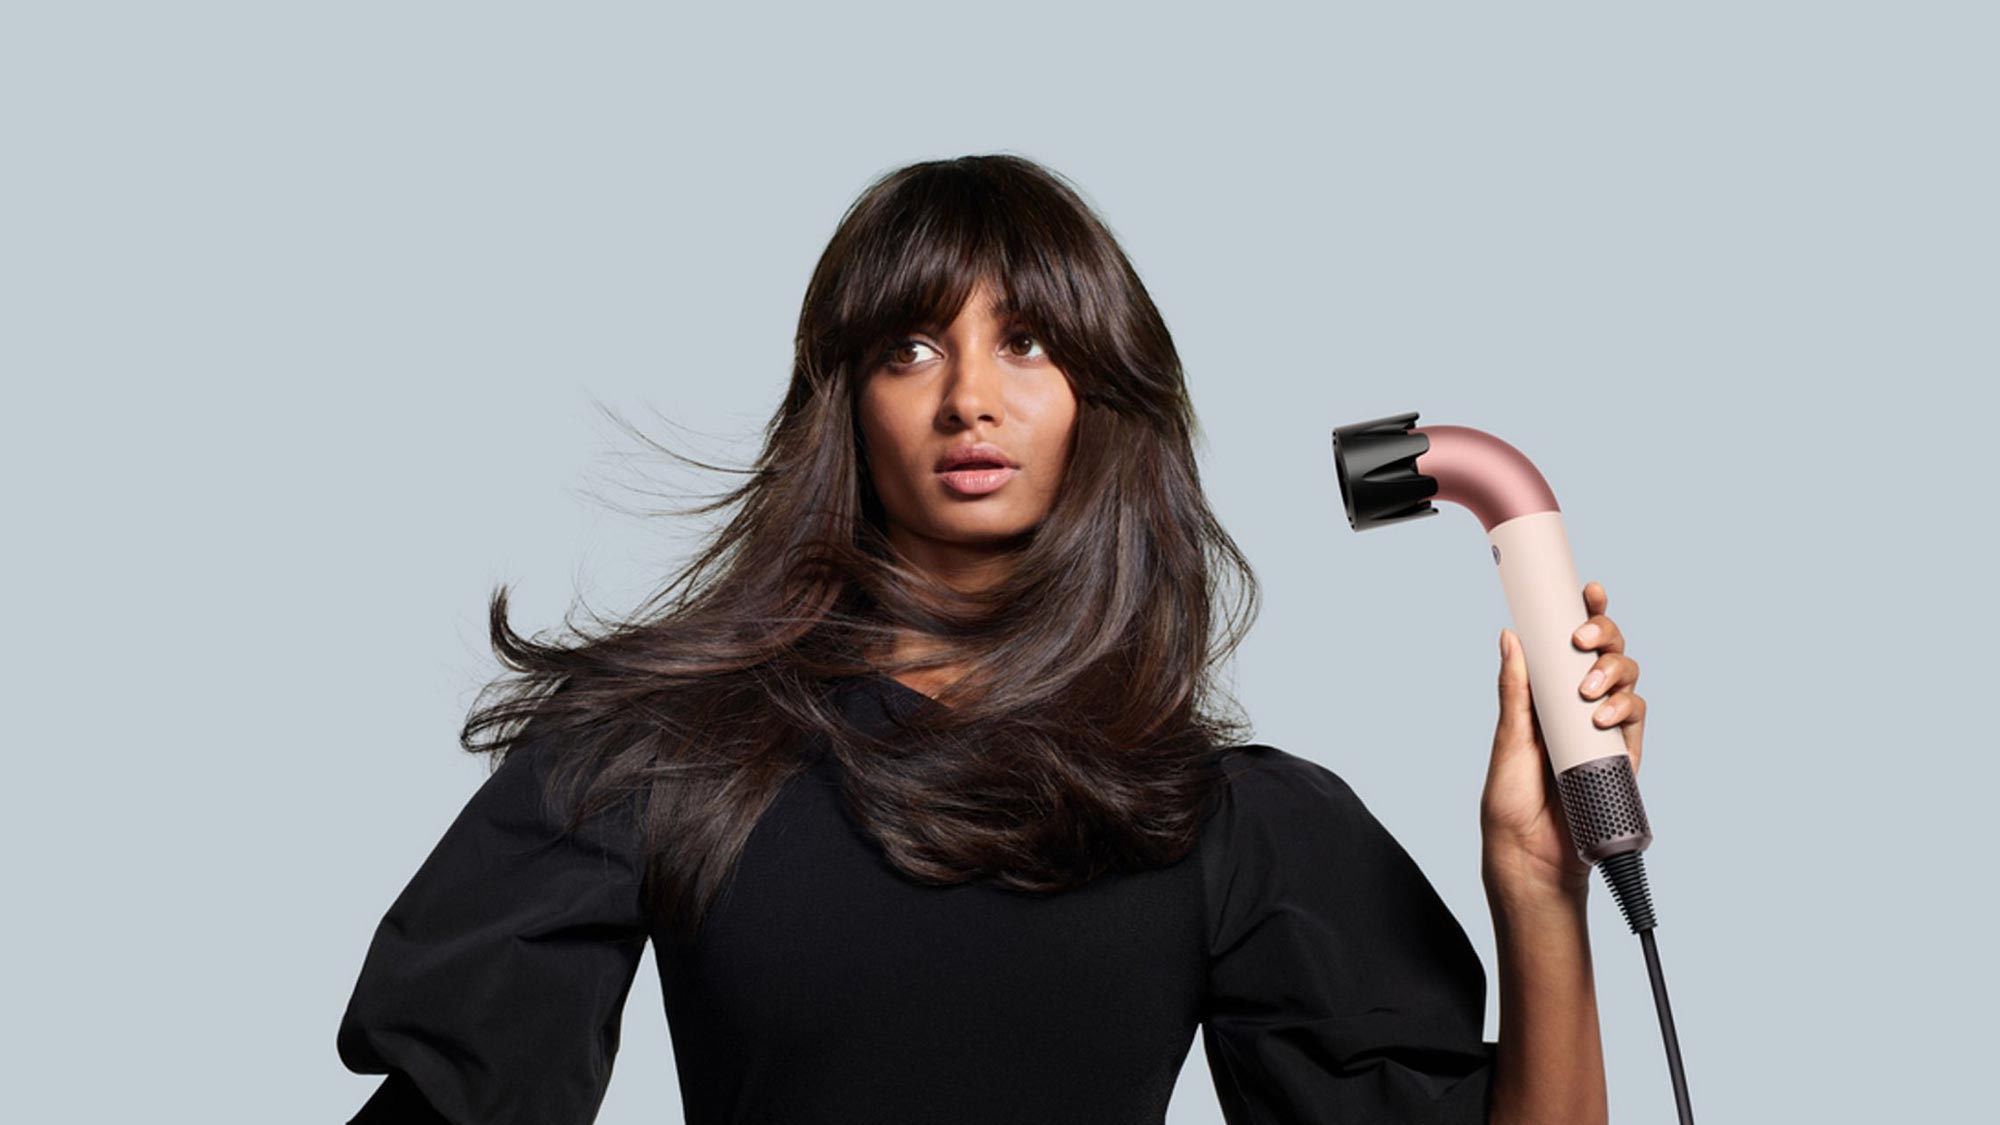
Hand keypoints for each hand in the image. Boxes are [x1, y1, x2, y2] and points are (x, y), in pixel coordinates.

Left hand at [1481, 580, 1646, 904]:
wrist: (1533, 856)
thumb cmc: (1511, 802)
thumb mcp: (1508, 741)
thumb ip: (1514, 692)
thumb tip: (1510, 636)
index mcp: (1548, 695)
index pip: (1571, 646)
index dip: (1586, 614)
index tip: (1587, 590)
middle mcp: (1578, 705)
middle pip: (1607, 653)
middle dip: (1603, 635)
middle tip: (1581, 639)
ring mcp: (1604, 729)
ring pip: (1627, 680)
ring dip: (1613, 673)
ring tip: (1587, 693)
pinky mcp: (1624, 755)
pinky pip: (1637, 719)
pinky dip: (1625, 708)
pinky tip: (1604, 715)